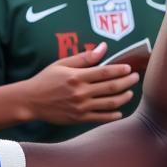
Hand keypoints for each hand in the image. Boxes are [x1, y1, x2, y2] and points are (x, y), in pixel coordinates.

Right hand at [25, 43, 139, 124]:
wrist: (30, 101)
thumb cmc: (46, 80)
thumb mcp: (62, 64)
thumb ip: (84, 58)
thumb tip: (103, 48)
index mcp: (76, 76)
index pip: (104, 72)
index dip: (119, 70)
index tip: (129, 68)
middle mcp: (80, 92)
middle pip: (111, 87)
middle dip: (127, 82)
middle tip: (135, 77)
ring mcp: (80, 107)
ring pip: (109, 103)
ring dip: (123, 97)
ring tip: (130, 92)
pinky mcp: (79, 118)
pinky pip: (100, 117)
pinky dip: (113, 115)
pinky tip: (120, 111)